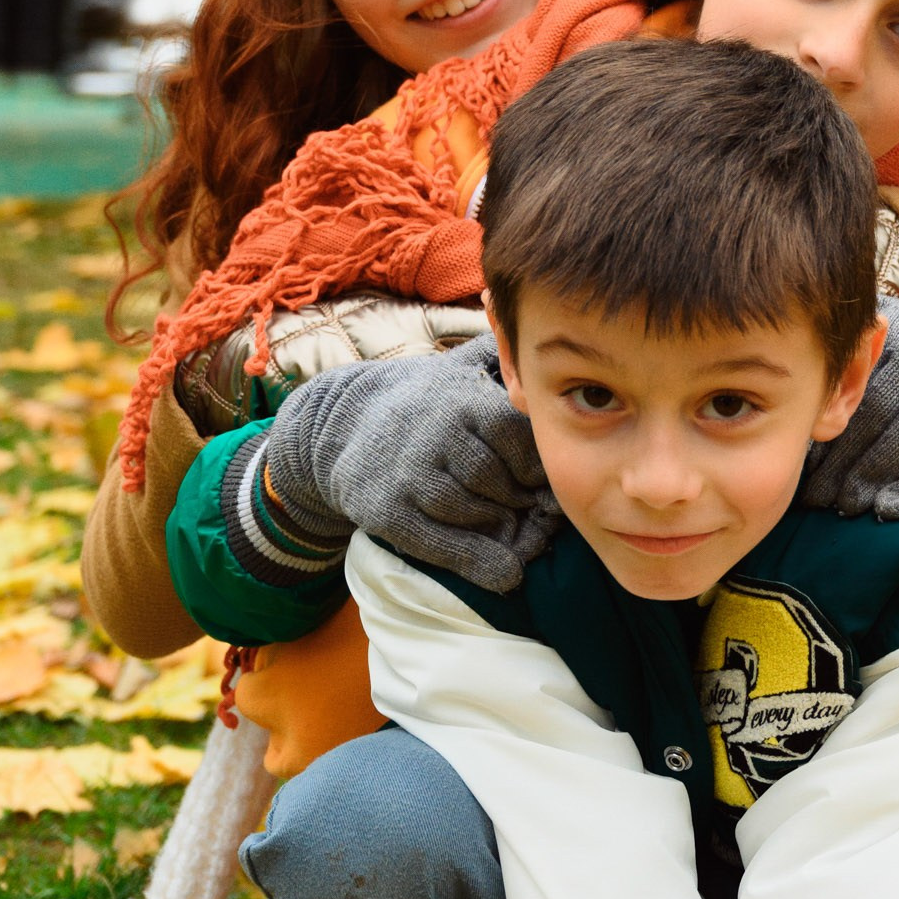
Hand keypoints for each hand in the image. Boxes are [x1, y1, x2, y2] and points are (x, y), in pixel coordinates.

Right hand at [265, 335, 558, 592]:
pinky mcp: (387, 510)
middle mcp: (435, 434)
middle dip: (528, 503)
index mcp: (461, 401)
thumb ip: (498, 356)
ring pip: (473, 512)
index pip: (519, 436)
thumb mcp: (456, 370)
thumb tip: (534, 323)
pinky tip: (508, 575)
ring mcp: (409, 474)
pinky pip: (440, 542)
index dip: (542, 464)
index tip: (557, 478)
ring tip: (528, 537)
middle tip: (549, 517)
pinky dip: (477, 562)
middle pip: (500, 479)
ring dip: (505, 530)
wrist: (341, 425)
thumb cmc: (421, 402)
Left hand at [801, 298, 898, 520]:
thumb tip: (806, 392)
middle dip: (842, 459)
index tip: (801, 465)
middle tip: (815, 497)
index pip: (854, 388)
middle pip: (875, 413)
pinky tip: (890, 509)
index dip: (827, 430)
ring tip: (846, 507)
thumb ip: (868, 358)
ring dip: (873, 476)